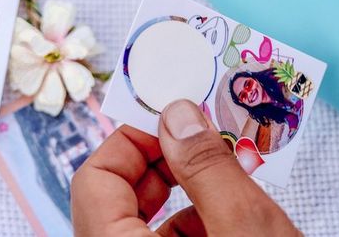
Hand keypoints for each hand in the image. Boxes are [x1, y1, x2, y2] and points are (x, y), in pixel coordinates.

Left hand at [71, 100, 298, 235]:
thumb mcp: (243, 225)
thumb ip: (207, 167)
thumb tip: (178, 113)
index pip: (95, 180)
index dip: (134, 139)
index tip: (178, 114)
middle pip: (120, 196)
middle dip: (167, 156)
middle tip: (207, 130)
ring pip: (149, 218)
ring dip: (190, 184)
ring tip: (233, 161)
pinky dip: (202, 214)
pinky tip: (239, 202)